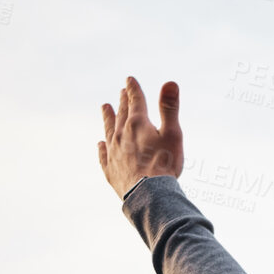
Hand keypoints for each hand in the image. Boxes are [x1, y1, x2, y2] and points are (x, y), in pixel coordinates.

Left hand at [99, 76, 183, 198]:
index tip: (129, 79)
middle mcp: (121, 135)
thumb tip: (170, 82)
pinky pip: (103, 155)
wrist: (148, 194)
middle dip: (122, 101)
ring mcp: (114, 152)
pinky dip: (102, 148)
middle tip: (121, 92)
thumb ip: (170, 108)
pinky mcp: (110, 169)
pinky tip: (100, 144)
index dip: (133, 89)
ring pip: (108, 130)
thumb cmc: (164, 163)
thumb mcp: (172, 133)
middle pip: (121, 114)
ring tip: (104, 108)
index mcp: (137, 124)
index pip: (135, 101)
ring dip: (107, 118)